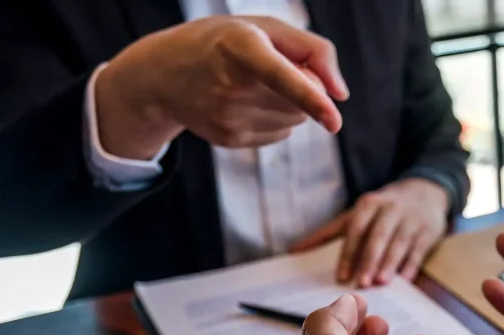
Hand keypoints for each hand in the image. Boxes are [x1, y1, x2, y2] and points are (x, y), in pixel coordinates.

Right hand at [96, 16, 348, 158]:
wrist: (164, 73)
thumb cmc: (225, 41)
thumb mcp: (265, 26)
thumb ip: (314, 50)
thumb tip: (340, 95)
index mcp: (239, 46)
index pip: (282, 76)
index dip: (311, 98)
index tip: (334, 120)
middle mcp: (230, 85)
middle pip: (301, 101)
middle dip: (303, 87)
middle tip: (269, 67)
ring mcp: (227, 118)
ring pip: (296, 120)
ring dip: (290, 104)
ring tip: (254, 84)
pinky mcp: (229, 139)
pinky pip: (281, 133)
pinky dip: (275, 118)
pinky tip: (245, 102)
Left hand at [290, 178, 449, 286]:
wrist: (425, 192)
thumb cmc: (383, 209)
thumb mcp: (356, 214)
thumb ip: (328, 232)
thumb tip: (294, 250)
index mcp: (369, 204)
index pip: (356, 229)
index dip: (348, 253)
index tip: (342, 276)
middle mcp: (390, 209)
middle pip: (378, 236)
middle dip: (369, 260)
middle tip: (362, 283)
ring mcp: (411, 219)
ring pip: (399, 242)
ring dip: (390, 263)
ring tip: (382, 282)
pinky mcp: (429, 230)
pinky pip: (419, 249)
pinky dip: (412, 264)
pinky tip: (406, 279)